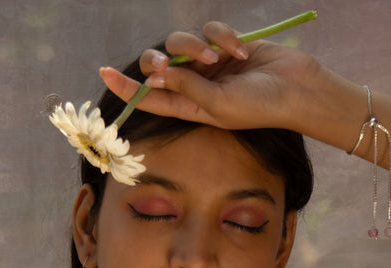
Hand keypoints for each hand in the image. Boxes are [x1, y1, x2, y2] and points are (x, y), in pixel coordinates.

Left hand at [100, 21, 321, 131]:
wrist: (295, 89)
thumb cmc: (258, 106)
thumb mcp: (218, 105)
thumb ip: (186, 90)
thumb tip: (155, 77)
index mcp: (188, 106)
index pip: (149, 97)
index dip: (126, 87)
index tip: (104, 73)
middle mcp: (193, 85)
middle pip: (158, 65)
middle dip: (158, 61)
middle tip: (167, 64)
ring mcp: (208, 63)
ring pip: (181, 43)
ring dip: (195, 46)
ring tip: (219, 57)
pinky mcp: (224, 43)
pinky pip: (210, 29)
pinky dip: (223, 35)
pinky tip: (241, 50)